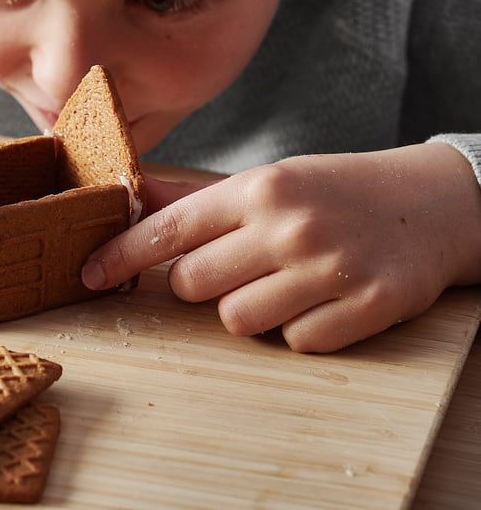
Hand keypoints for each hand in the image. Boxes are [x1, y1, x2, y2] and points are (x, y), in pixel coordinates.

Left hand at [82, 145, 480, 351]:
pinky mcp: (366, 308)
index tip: (88, 274)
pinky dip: (299, 330)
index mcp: (258, 188)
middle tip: (232, 267)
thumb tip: (133, 197)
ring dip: (249, 310)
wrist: (434, 201)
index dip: (120, 255)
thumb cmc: (336, 190)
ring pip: (238, 321)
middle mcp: (287, 226)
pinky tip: (321, 299)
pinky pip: (296, 344)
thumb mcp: (270, 178)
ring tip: (282, 282)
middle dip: (197, 286)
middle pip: (192, 285)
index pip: (169, 228)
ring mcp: (327, 269)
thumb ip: (199, 198)